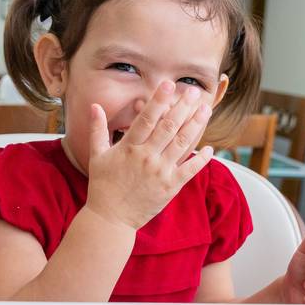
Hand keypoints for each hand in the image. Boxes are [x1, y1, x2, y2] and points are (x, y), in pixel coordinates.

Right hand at [85, 80, 212, 230]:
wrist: (110, 218)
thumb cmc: (102, 186)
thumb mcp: (97, 156)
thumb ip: (97, 129)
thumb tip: (94, 105)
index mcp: (129, 148)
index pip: (146, 118)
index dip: (159, 100)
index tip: (170, 85)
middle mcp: (146, 157)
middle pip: (169, 127)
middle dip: (183, 107)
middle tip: (195, 92)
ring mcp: (160, 172)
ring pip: (182, 144)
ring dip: (196, 126)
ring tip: (206, 110)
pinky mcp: (170, 187)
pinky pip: (190, 170)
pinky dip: (201, 159)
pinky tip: (210, 148)